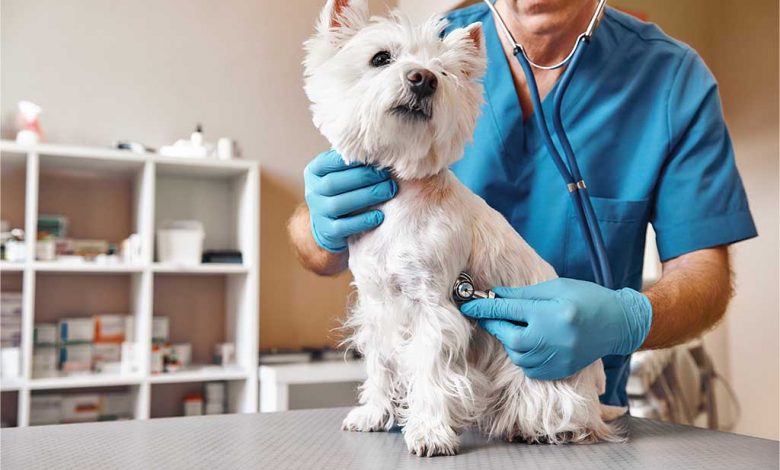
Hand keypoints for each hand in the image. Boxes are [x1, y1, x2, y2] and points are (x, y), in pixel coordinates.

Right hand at [304, 149, 396, 251]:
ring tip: (388, 192)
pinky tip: (379, 216)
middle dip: (363, 178)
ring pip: (339, 204)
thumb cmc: (343, 192)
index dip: (352, 160)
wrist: (329, 225)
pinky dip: (362, 221)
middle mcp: (313, 191)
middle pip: (334, 183)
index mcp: (315, 171)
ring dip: (366, 196)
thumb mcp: (342, 173)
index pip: (330, 161)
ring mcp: (318, 212)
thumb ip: (353, 162)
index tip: (376, 158)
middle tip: (387, 177)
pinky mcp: (327, 231)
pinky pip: (343, 227)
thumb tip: (381, 150)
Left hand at [460, 278, 651, 379]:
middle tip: (496, 315)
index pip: (508, 311)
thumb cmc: (586, 298)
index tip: (467, 304)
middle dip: (498, 325)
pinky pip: (529, 367)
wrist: (618, 323)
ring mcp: (557, 358)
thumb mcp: (556, 287)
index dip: (484, 307)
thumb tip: (494, 295)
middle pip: (510, 336)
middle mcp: (553, 339)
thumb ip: (524, 294)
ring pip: (517, 354)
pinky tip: (532, 341)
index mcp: (551, 314)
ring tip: (521, 326)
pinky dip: (524, 355)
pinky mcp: (558, 371)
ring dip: (511, 340)